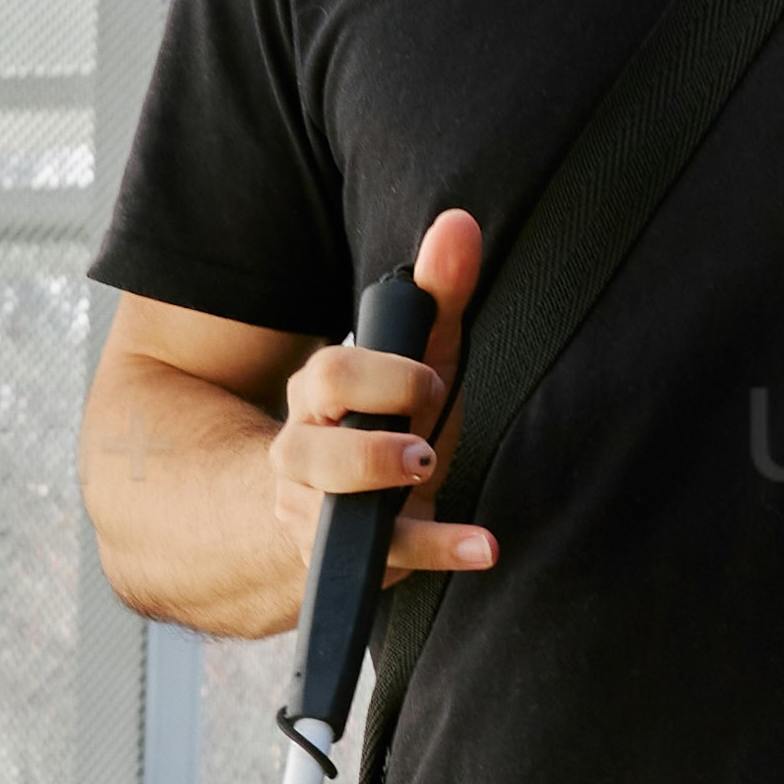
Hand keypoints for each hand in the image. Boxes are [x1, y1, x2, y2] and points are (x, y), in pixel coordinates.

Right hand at [276, 209, 496, 586]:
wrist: (334, 510)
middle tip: (424, 447)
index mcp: (315, 396)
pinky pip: (382, 561)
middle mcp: (300, 451)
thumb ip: (437, 294)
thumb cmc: (386, 421)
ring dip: (392, 503)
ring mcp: (311, 510)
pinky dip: (438, 551)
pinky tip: (484, 546)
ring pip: (330, 511)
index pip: (329, 375)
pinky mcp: (340, 558)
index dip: (385, 379)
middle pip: (310, 446)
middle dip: (370, 447)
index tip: (431, 384)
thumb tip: (461, 221)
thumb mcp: (416, 360)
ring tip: (437, 480)